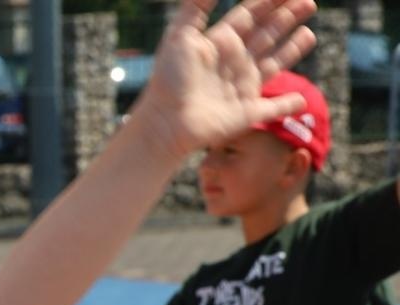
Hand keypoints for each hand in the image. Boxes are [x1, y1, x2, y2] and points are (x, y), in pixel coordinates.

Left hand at [131, 0, 316, 159]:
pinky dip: (287, 105)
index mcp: (220, 43)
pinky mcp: (246, 113)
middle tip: (309, 2)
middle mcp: (233, 63)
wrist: (165, 123)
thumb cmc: (169, 79)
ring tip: (308, 34)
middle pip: (266, 34)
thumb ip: (195, 7)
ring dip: (292, 50)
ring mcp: (241, 88)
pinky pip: (273, 109)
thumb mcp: (179, 36)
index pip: (250, 15)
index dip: (269, 1)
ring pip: (273, 64)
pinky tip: (301, 100)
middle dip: (286, 18)